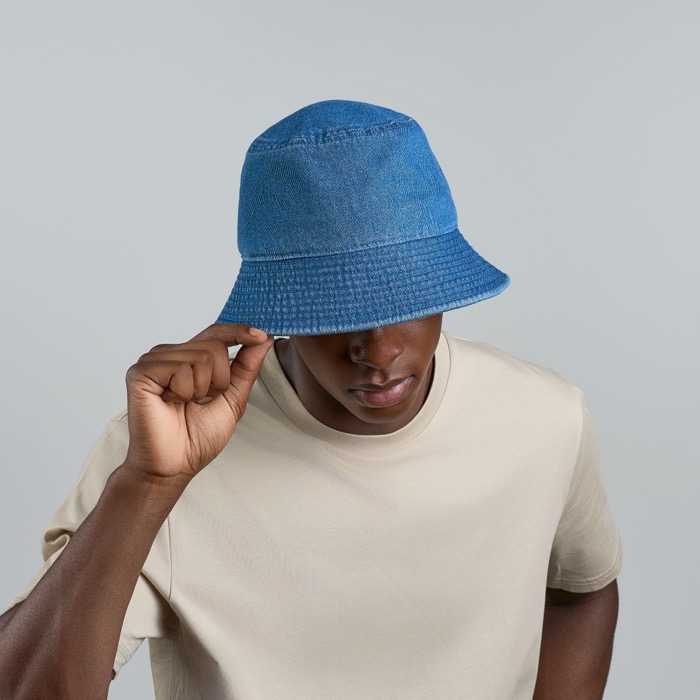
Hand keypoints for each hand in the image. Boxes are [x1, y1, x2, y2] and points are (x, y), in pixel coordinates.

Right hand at [123, 324, 272, 484]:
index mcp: (190, 358)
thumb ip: (247, 366)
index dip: (239, 331)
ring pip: (201, 356)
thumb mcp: (233, 397)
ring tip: (184, 404)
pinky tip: (170, 403)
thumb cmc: (198, 436)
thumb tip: (264, 337)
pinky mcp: (140, 372)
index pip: (216, 332)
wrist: (174, 464)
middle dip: (220, 380)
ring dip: (201, 389)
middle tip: (201, 401)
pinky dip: (183, 391)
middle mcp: (171, 354)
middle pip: (214, 344)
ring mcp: (153, 361)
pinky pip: (180, 368)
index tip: (261, 335)